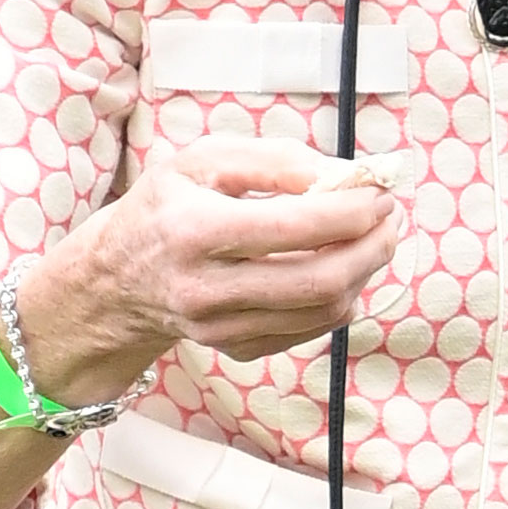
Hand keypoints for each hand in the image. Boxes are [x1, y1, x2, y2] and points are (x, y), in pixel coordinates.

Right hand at [21, 143, 402, 395]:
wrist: (118, 277)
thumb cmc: (167, 207)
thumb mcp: (201, 161)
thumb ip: (272, 159)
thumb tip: (340, 175)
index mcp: (193, 231)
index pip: (296, 227)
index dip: (353, 211)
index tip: (379, 193)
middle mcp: (205, 288)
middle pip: (320, 280)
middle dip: (372, 247)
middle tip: (390, 219)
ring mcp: (222, 328)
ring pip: (324, 309)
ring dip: (363, 271)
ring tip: (369, 238)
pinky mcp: (238, 349)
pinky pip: (313, 328)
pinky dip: (341, 296)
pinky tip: (339, 267)